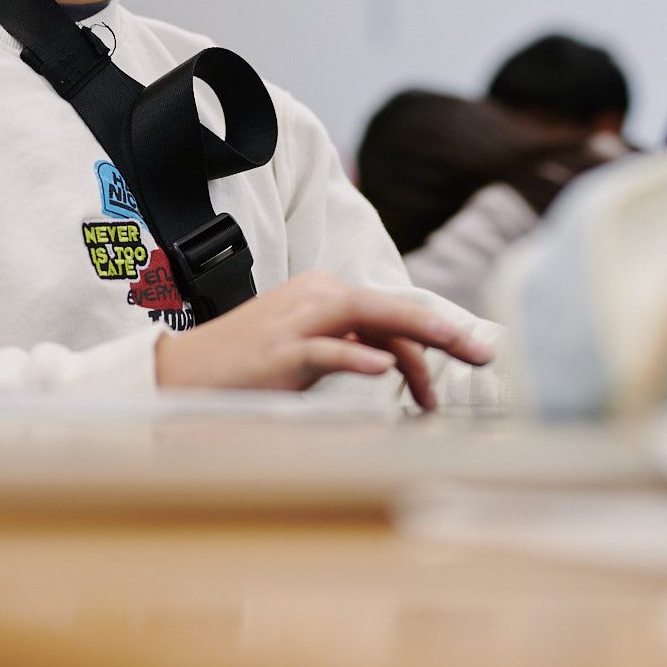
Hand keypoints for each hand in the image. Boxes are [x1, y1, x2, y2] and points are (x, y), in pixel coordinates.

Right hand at [154, 269, 493, 410]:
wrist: (182, 374)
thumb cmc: (249, 367)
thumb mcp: (309, 352)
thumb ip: (350, 346)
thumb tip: (398, 360)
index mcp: (324, 292)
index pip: (390, 311)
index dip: (433, 336)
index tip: (470, 357)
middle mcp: (315, 296)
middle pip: (390, 307)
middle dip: (443, 330)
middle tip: (484, 354)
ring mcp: (296, 322)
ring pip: (367, 315)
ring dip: (415, 333)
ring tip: (453, 346)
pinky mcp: (278, 352)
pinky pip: (325, 350)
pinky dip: (356, 356)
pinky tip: (383, 369)